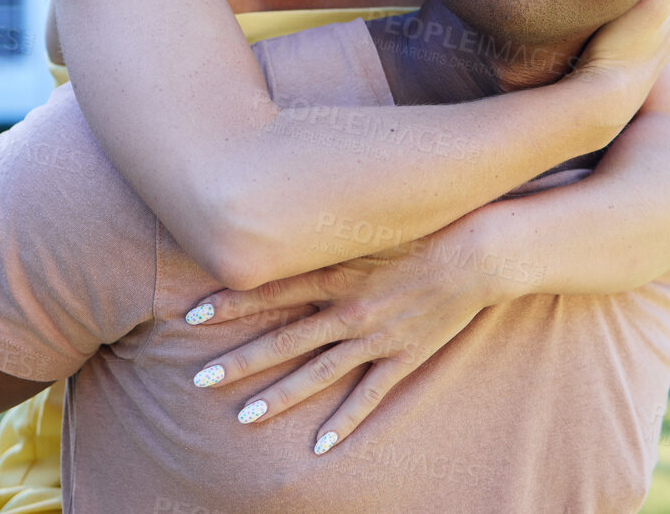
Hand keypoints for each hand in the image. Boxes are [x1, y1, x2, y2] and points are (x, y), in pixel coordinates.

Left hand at [183, 233, 501, 454]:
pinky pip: (368, 396)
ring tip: (244, 417)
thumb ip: (329, 232)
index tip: (192, 313)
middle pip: (285, 340)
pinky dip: (344, 421)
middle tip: (200, 379)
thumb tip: (288, 223)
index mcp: (338, 273)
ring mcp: (375, 338)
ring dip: (280, 396)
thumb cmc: (423, 229)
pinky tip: (318, 446)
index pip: (273, 291)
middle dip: (240, 360)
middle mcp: (350, 309)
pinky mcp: (402, 357)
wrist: (477, 254)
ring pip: (318, 373)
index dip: (232, 302)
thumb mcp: (370, 225)